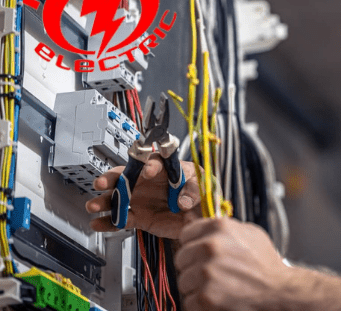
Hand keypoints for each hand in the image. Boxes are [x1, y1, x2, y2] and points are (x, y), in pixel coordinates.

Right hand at [85, 155, 201, 238]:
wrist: (198, 216)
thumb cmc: (199, 192)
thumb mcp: (202, 186)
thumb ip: (193, 191)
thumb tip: (184, 200)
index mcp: (164, 168)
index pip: (153, 162)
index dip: (149, 165)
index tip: (148, 171)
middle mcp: (147, 182)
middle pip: (125, 176)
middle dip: (112, 178)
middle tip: (102, 183)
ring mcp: (141, 199)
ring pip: (118, 198)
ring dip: (104, 201)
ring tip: (93, 205)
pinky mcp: (140, 216)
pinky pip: (122, 219)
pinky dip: (109, 222)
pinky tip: (98, 223)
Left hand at [175, 214, 290, 310]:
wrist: (279, 291)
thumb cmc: (266, 264)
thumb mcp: (250, 233)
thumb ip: (226, 228)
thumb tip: (203, 226)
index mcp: (219, 227)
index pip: (186, 234)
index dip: (192, 245)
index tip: (198, 253)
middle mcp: (210, 247)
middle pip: (181, 258)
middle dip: (193, 266)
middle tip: (210, 273)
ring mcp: (206, 272)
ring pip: (183, 281)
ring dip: (196, 286)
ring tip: (216, 287)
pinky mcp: (205, 297)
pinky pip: (188, 301)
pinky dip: (200, 304)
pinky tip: (217, 299)